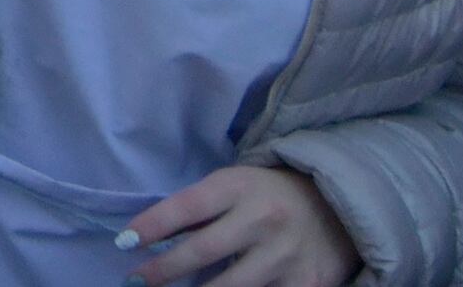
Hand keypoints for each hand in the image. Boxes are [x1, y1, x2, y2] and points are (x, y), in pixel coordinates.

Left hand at [120, 164, 354, 286]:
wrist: (337, 208)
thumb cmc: (268, 196)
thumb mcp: (233, 186)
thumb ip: (200, 210)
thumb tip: (150, 239)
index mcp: (239, 187)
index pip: (186, 206)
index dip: (152, 225)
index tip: (124, 242)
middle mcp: (263, 219)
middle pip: (203, 251)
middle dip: (163, 270)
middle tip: (136, 280)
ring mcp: (286, 255)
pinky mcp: (307, 284)